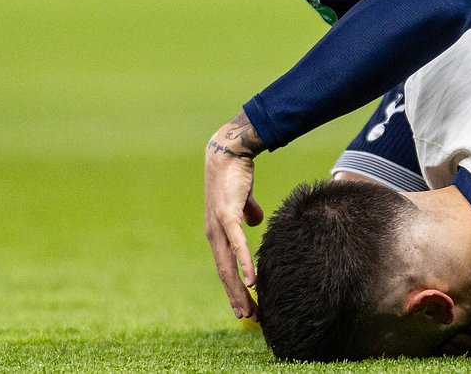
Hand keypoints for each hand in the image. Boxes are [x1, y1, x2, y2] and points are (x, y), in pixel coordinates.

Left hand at [204, 112, 265, 318]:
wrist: (228, 152)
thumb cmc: (236, 175)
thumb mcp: (244, 200)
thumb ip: (249, 212)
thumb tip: (257, 222)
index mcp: (217, 232)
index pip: (225, 266)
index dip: (233, 287)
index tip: (245, 305)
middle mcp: (213, 234)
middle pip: (224, 273)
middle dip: (236, 297)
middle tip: (248, 318)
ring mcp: (218, 226)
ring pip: (228, 265)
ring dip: (238, 289)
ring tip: (248, 309)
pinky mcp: (227, 216)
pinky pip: (237, 245)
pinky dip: (243, 264)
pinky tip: (251, 281)